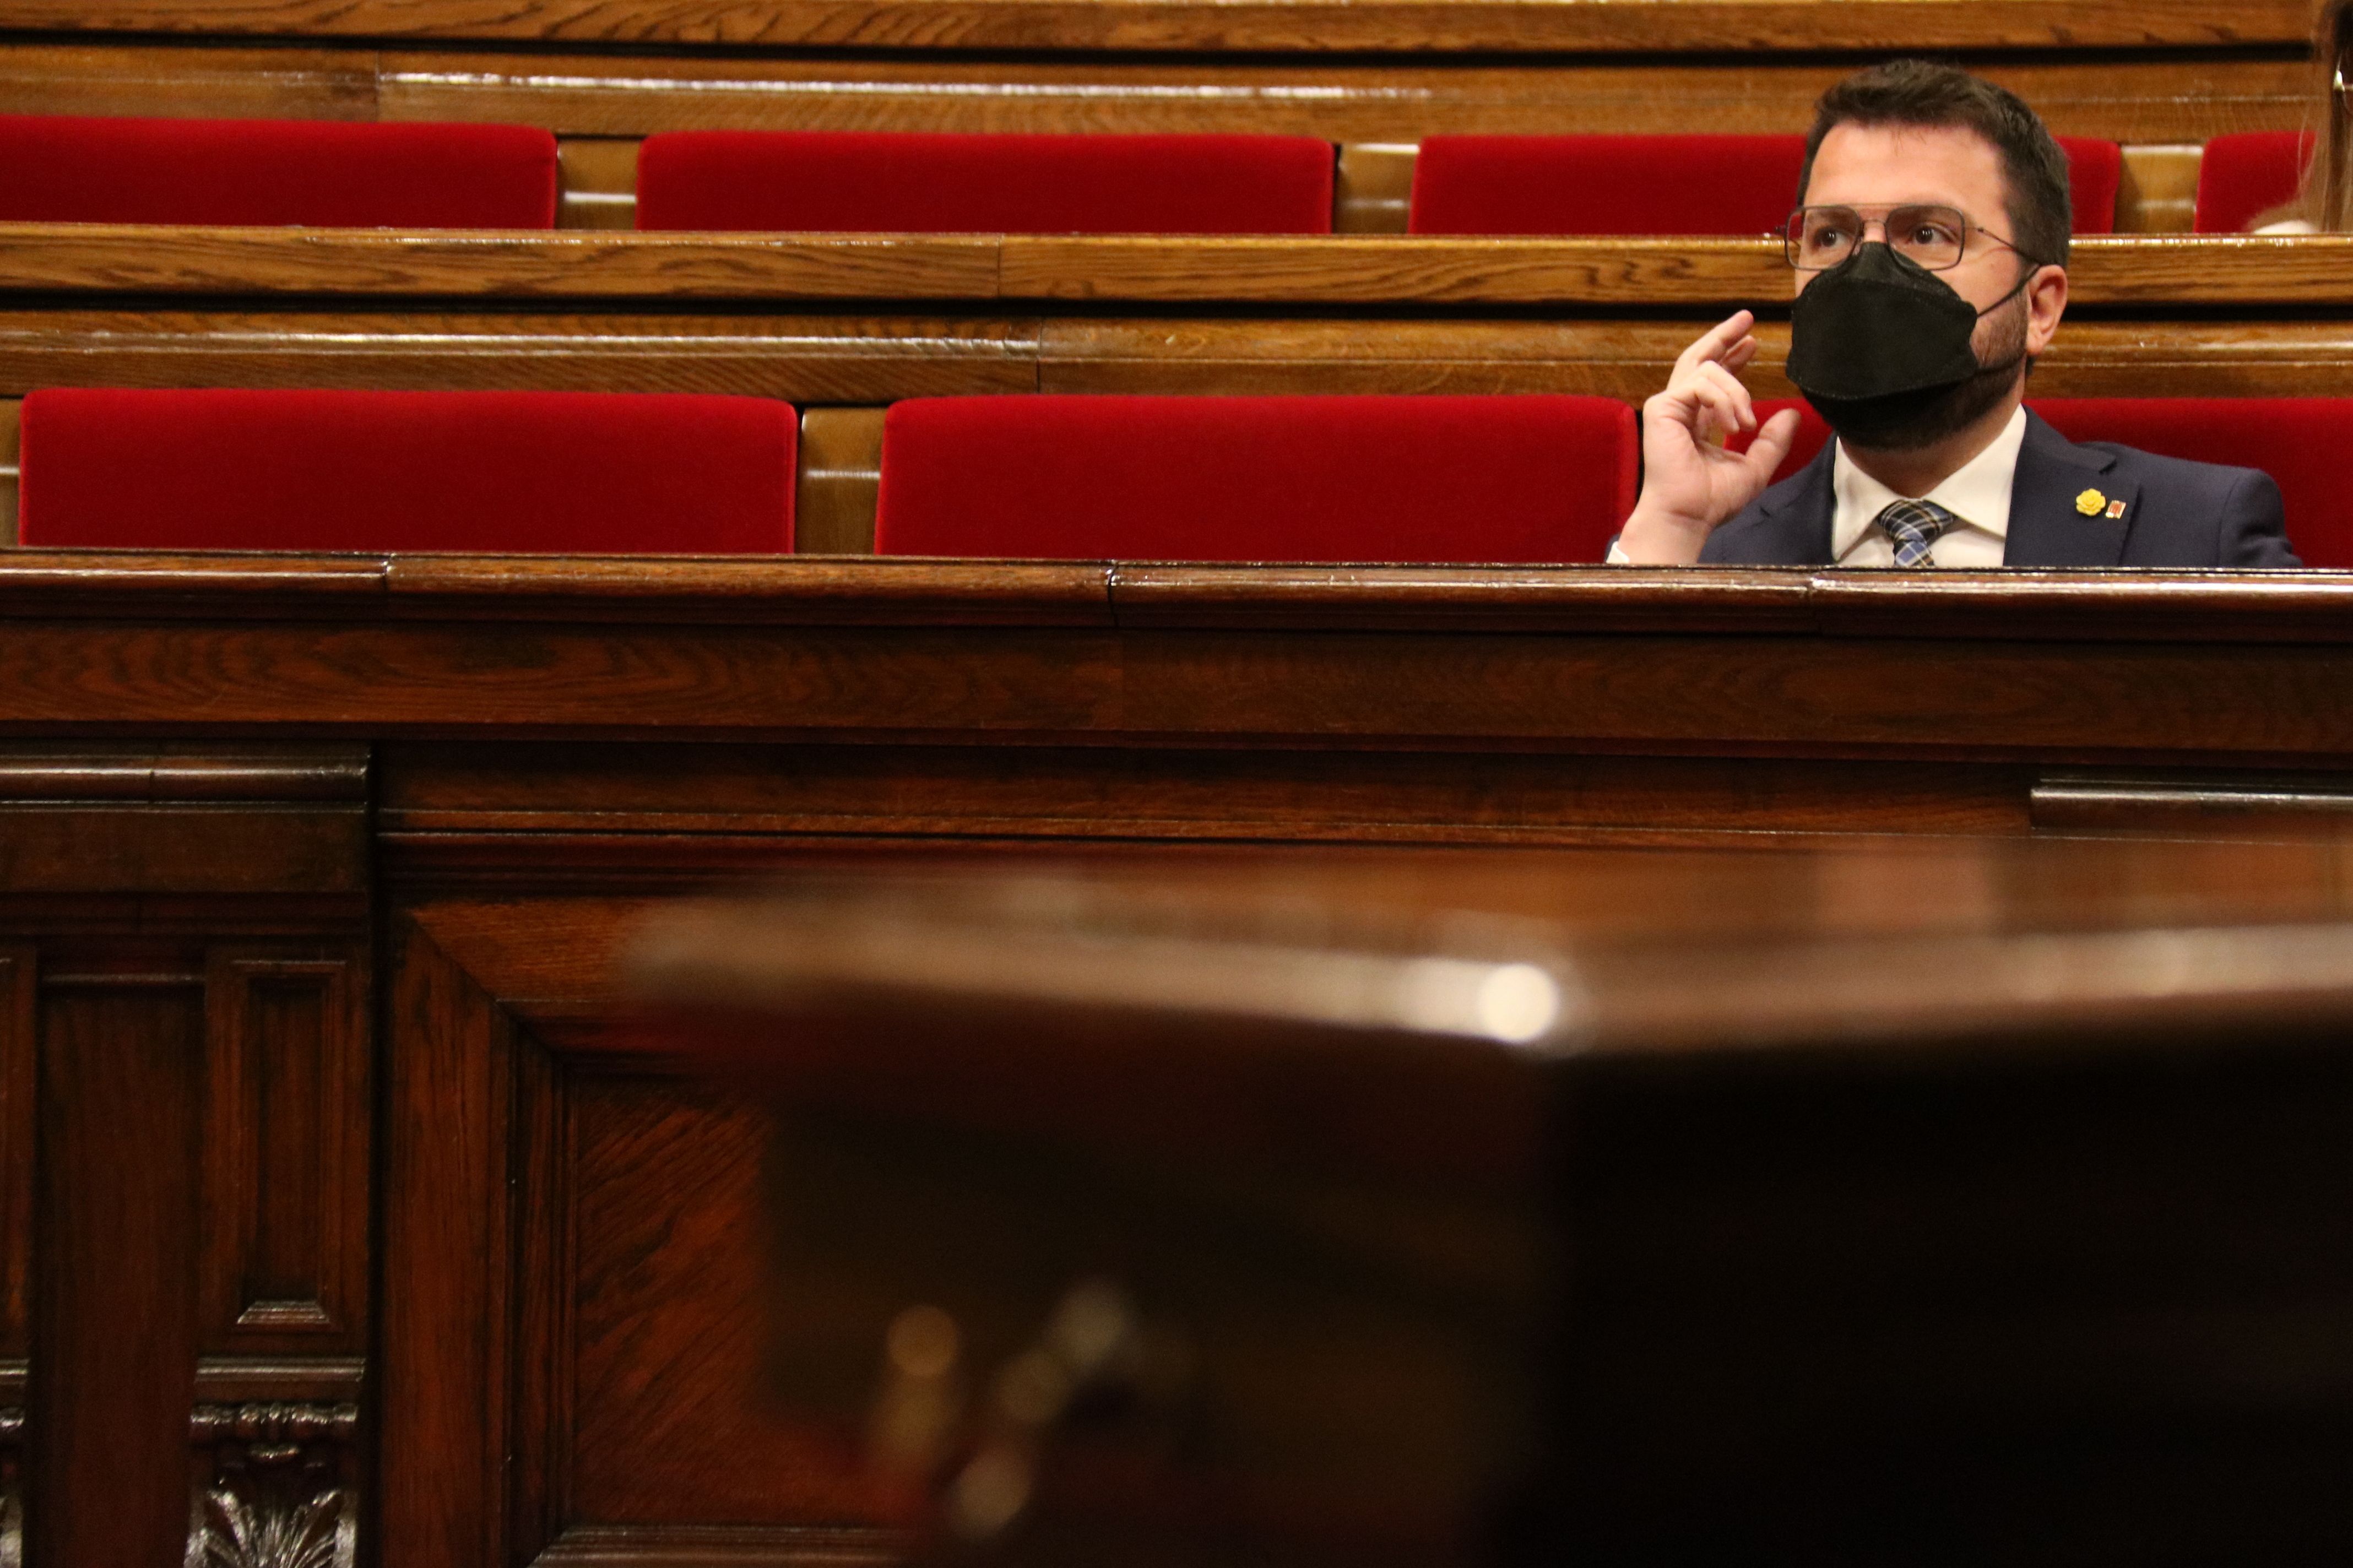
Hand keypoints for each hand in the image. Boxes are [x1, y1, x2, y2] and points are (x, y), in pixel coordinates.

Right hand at [1615, 311, 1801, 564]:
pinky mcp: (1662, 408)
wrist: (1688, 515)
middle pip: (1701, 357)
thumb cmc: (1712, 499)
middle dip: (1725, 336)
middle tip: (1747, 319)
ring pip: (1707, 369)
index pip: (1714, 376)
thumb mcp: (1755, 467)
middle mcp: (1681, 409)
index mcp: (1697, 419)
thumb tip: (1792, 414)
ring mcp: (1669, 406)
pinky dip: (1724, 400)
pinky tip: (1734, 425)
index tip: (1753, 342)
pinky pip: (1700, 384)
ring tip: (1746, 423)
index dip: (1733, 356)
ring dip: (1737, 391)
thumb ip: (1772, 441)